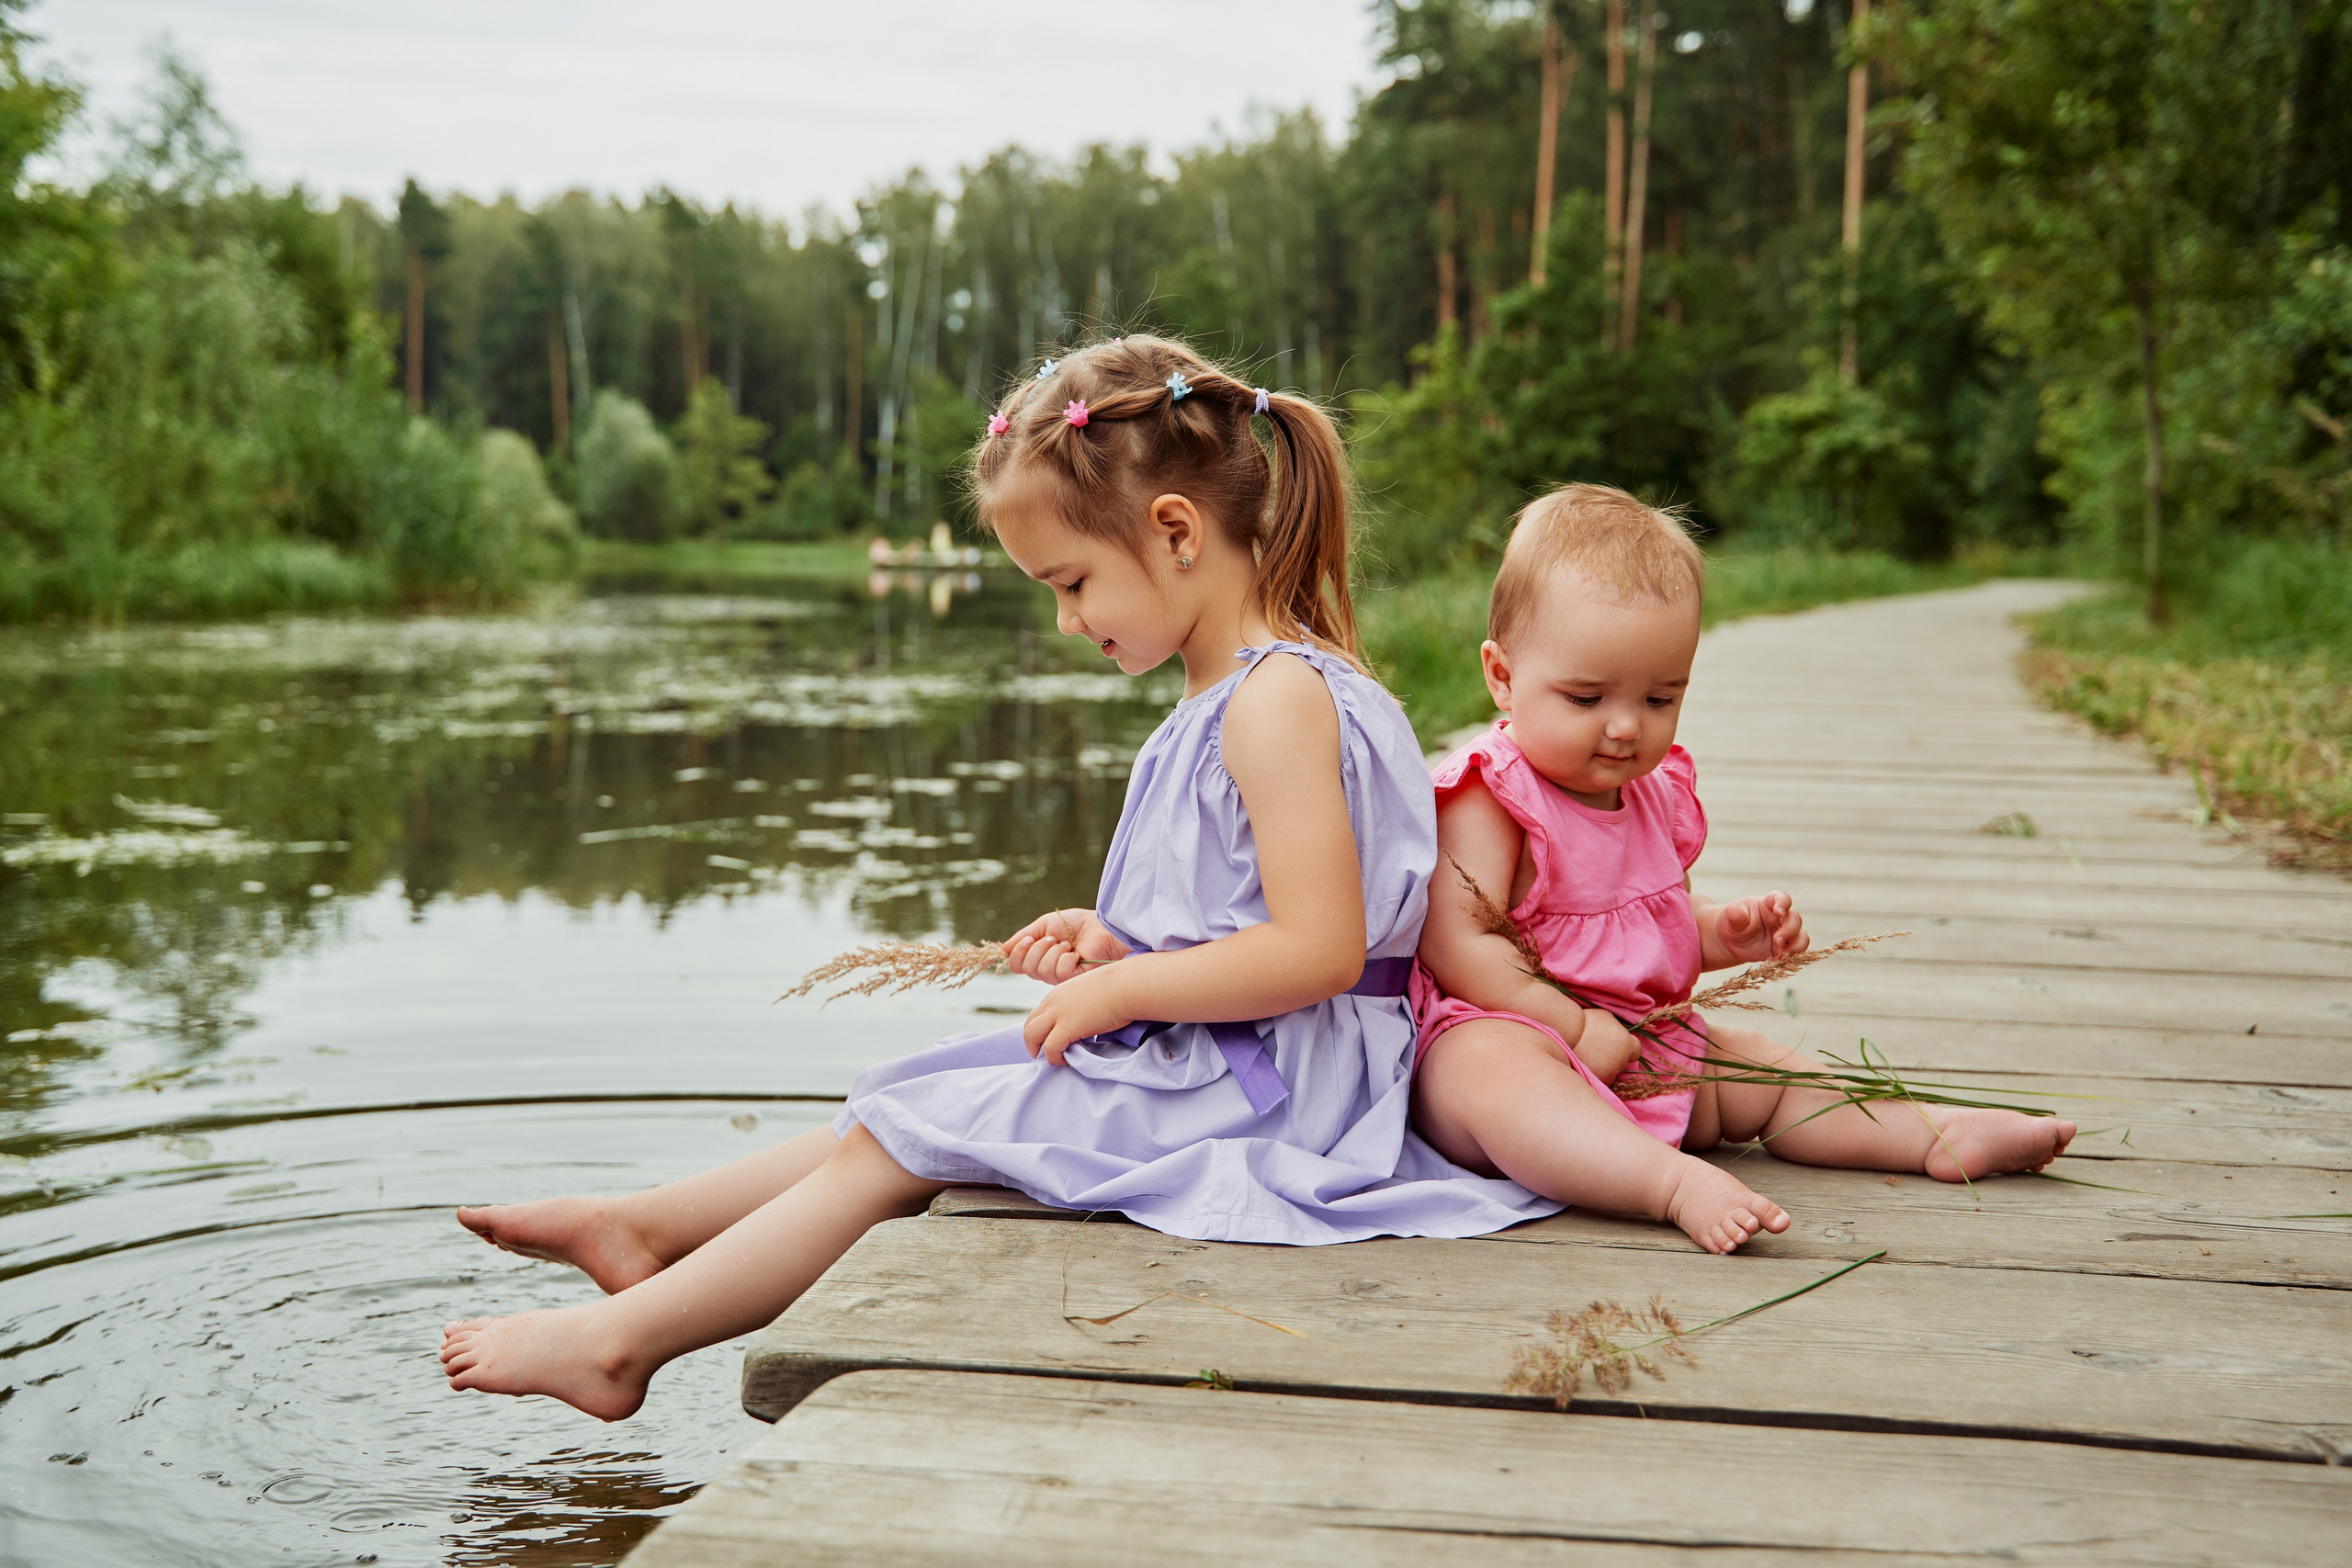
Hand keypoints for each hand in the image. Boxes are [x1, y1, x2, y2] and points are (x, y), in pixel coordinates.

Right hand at [1004, 908, 1130, 983]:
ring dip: (1054, 952)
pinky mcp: (1074, 981)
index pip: (1016, 965)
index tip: (1030, 938)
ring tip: (1068, 944)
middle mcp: (1046, 971)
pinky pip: (1059, 973)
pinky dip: (1066, 959)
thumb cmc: (1077, 925)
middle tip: (1054, 938)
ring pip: (1041, 971)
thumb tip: (1003, 949)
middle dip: (1038, 949)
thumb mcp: (1045, 925)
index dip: (1018, 952)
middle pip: (1026, 969)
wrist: (1101, 927)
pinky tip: (1076, 954)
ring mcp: (1059, 978)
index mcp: (1038, 957)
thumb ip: (1024, 936)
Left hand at [1021, 962, 1136, 1066]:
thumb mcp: (1092, 992)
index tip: (1051, 1039)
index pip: (1039, 1013)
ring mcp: (1057, 1015)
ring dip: (1038, 1051)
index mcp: (1059, 993)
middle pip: (1029, 1025)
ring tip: (1053, 1059)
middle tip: (1045, 1054)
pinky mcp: (1066, 1028)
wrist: (1126, 986)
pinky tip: (1067, 1060)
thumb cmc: (1120, 988)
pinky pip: (1049, 1049)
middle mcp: (1053, 1002)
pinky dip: (1054, 1058)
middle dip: (1033, 1042)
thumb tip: (1089, 1018)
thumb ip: (1083, 1004)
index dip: (1042, 1029)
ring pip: (1031, 1036)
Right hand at [1570, 1008, 1641, 1083]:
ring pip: (1609, 1073)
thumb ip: (1616, 1028)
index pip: (1636, 1051)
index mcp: (1626, 1044)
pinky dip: (1592, 1074)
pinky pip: (1597, 1079)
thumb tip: (1617, 1033)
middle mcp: (1621, 1062)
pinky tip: (1581, 1064)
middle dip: (1612, 1057)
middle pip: (1621, 1062)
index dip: (1627, 1049)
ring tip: (1586, 1056)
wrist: (1564, 1035)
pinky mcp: (1594, 1083)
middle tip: (1596, 1049)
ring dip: (1602, 1067)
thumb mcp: (1605, 1017)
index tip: (1618, 1047)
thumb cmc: (1585, 1022)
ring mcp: (1608, 1075)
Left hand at [1716, 891, 1806, 964]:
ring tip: (1780, 954)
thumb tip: (1735, 912)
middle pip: (1795, 918)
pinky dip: (1791, 957)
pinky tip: (1777, 961)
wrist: (1733, 942)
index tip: (1779, 911)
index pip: (1781, 898)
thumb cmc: (1734, 923)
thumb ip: (1735, 915)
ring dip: (1796, 945)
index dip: (1783, 903)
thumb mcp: (1730, 918)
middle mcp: (1780, 917)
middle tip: (1778, 940)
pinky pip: (1796, 952)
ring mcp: (1785, 933)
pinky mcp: (1785, 948)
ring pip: (1801, 936)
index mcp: (1768, 904)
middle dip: (1790, 930)